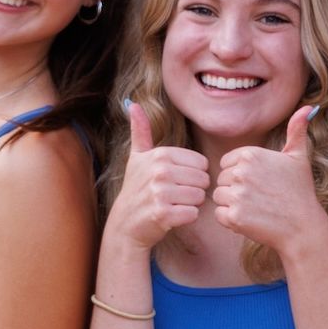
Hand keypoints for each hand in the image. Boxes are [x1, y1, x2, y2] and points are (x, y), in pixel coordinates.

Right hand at [108, 103, 208, 250]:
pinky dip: (186, 218)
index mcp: (160, 155)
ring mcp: (160, 193)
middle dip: (194, 190)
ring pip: (200, 197)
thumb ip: (140, 131)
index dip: (192, 175)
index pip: (201, 163)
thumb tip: (132, 104)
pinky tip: (172, 217)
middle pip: (203, 180)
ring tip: (173, 205)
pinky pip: (193, 214)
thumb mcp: (136, 157)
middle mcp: (160, 171)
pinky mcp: (163, 214)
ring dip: (191, 204)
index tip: (175, 181)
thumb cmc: (136, 189)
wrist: (124, 224)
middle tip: (175, 195)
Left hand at [211, 105, 326, 253]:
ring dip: (232, 205)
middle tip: (259, 198)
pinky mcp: (234, 217)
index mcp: (250, 154)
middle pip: (220, 180)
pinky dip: (231, 220)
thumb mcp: (298, 157)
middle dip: (235, 190)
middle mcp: (241, 172)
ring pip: (218, 197)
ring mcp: (237, 195)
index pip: (226, 163)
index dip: (240, 175)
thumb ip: (297, 130)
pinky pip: (219, 215)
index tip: (259, 183)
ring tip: (256, 208)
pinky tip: (251, 220)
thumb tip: (308, 108)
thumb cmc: (299, 191)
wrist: (303, 227)